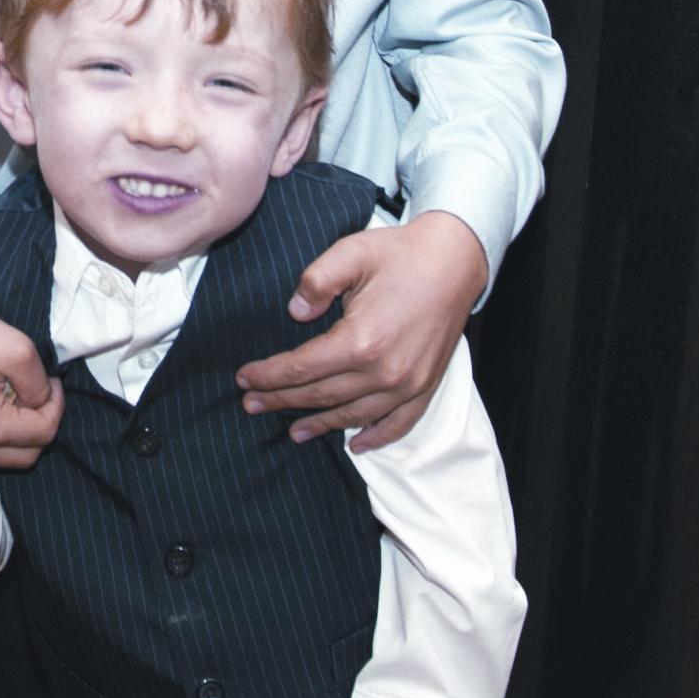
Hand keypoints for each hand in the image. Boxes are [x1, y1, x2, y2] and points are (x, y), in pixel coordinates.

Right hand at [0, 310, 63, 469]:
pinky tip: (0, 405)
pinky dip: (5, 433)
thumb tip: (42, 399)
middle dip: (43, 420)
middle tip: (41, 389)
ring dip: (25, 432)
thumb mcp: (12, 348)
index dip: (57, 404)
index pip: (44, 430)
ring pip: (12, 457)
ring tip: (20, 398)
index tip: (53, 379)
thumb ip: (36, 381)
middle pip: (30, 452)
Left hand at [236, 214, 486, 451]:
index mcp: (360, 340)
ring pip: (352, 414)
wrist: (454, 260)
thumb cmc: (399, 253)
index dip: (269, 375)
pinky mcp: (426, 386)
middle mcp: (383, 371)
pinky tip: (354, 445)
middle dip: (281, 400)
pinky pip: (397, 424)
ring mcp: (408, 384)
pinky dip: (375, 438)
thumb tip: (295, 314)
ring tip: (291, 430)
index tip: (243, 378)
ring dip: (319, 424)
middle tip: (251, 404)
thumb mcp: (351, 252)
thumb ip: (316, 280)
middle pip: (321, 395)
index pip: (302, 368)